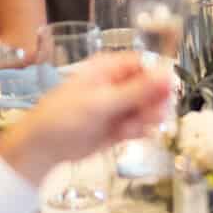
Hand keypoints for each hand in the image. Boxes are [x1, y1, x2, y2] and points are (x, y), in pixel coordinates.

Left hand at [0, 53, 172, 182]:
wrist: (43, 148)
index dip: (159, 77)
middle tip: (150, 116)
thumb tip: (168, 74)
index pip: (146, 64)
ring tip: (129, 129)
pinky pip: (140, 125)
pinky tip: (125, 136)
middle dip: (154, 103)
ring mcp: (120, 106)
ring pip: (149, 108)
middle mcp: (118, 84)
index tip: (169, 92)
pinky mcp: (120, 126)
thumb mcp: (102, 102)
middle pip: (152, 88)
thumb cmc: (64, 117)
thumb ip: (137, 90)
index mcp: (110, 68)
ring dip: (145, 120)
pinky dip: (137, 132)